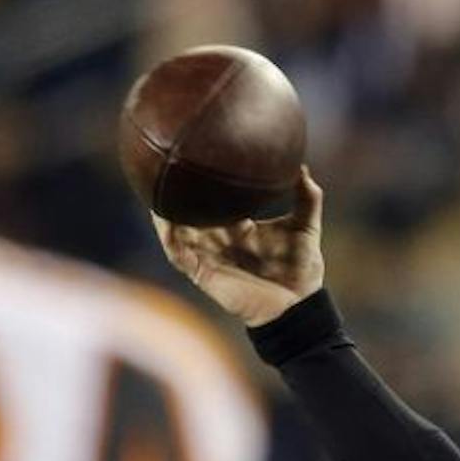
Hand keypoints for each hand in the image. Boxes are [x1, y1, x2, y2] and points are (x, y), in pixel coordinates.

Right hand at [154, 168, 325, 326]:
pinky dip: (168, 233)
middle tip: (166, 161)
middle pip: (192, 212)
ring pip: (177, 229)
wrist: (297, 306)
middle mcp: (219, 241)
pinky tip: (161, 213)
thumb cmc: (301, 271)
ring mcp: (208, 256)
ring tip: (153, 182)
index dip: (207, 183)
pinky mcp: (202, 272)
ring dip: (165, 209)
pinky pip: (177, 251)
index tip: (199, 154)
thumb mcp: (305, 226)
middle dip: (178, 192)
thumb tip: (302, 167)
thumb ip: (307, 197)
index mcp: (239, 229)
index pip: (216, 202)